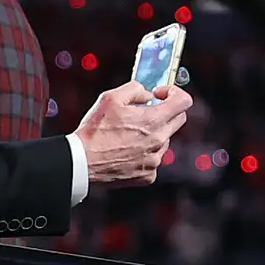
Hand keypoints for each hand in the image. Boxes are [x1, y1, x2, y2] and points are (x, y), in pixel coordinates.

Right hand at [72, 81, 192, 189]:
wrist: (81, 163)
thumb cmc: (93, 131)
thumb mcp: (110, 98)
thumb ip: (135, 89)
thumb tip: (147, 94)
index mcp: (153, 120)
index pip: (184, 101)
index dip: (174, 93)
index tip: (160, 95)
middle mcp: (159, 140)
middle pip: (179, 120)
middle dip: (166, 112)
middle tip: (146, 112)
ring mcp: (154, 160)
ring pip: (165, 141)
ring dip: (154, 134)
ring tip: (129, 136)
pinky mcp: (147, 175)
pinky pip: (154, 160)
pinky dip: (145, 154)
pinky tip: (127, 152)